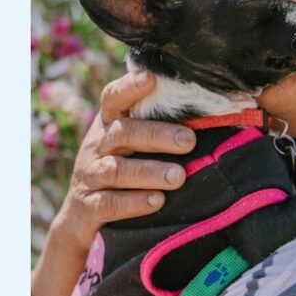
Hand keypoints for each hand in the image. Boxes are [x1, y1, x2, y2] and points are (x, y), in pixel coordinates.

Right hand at [49, 69, 196, 254]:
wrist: (80, 217)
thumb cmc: (122, 170)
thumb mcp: (132, 145)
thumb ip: (158, 126)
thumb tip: (214, 111)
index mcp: (109, 126)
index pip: (113, 99)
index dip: (129, 88)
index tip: (151, 78)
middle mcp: (97, 147)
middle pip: (122, 133)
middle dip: (156, 135)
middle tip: (188, 141)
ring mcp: (90, 177)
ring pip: (115, 170)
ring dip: (148, 171)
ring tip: (179, 176)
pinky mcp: (88, 208)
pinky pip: (109, 203)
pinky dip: (133, 202)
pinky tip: (157, 201)